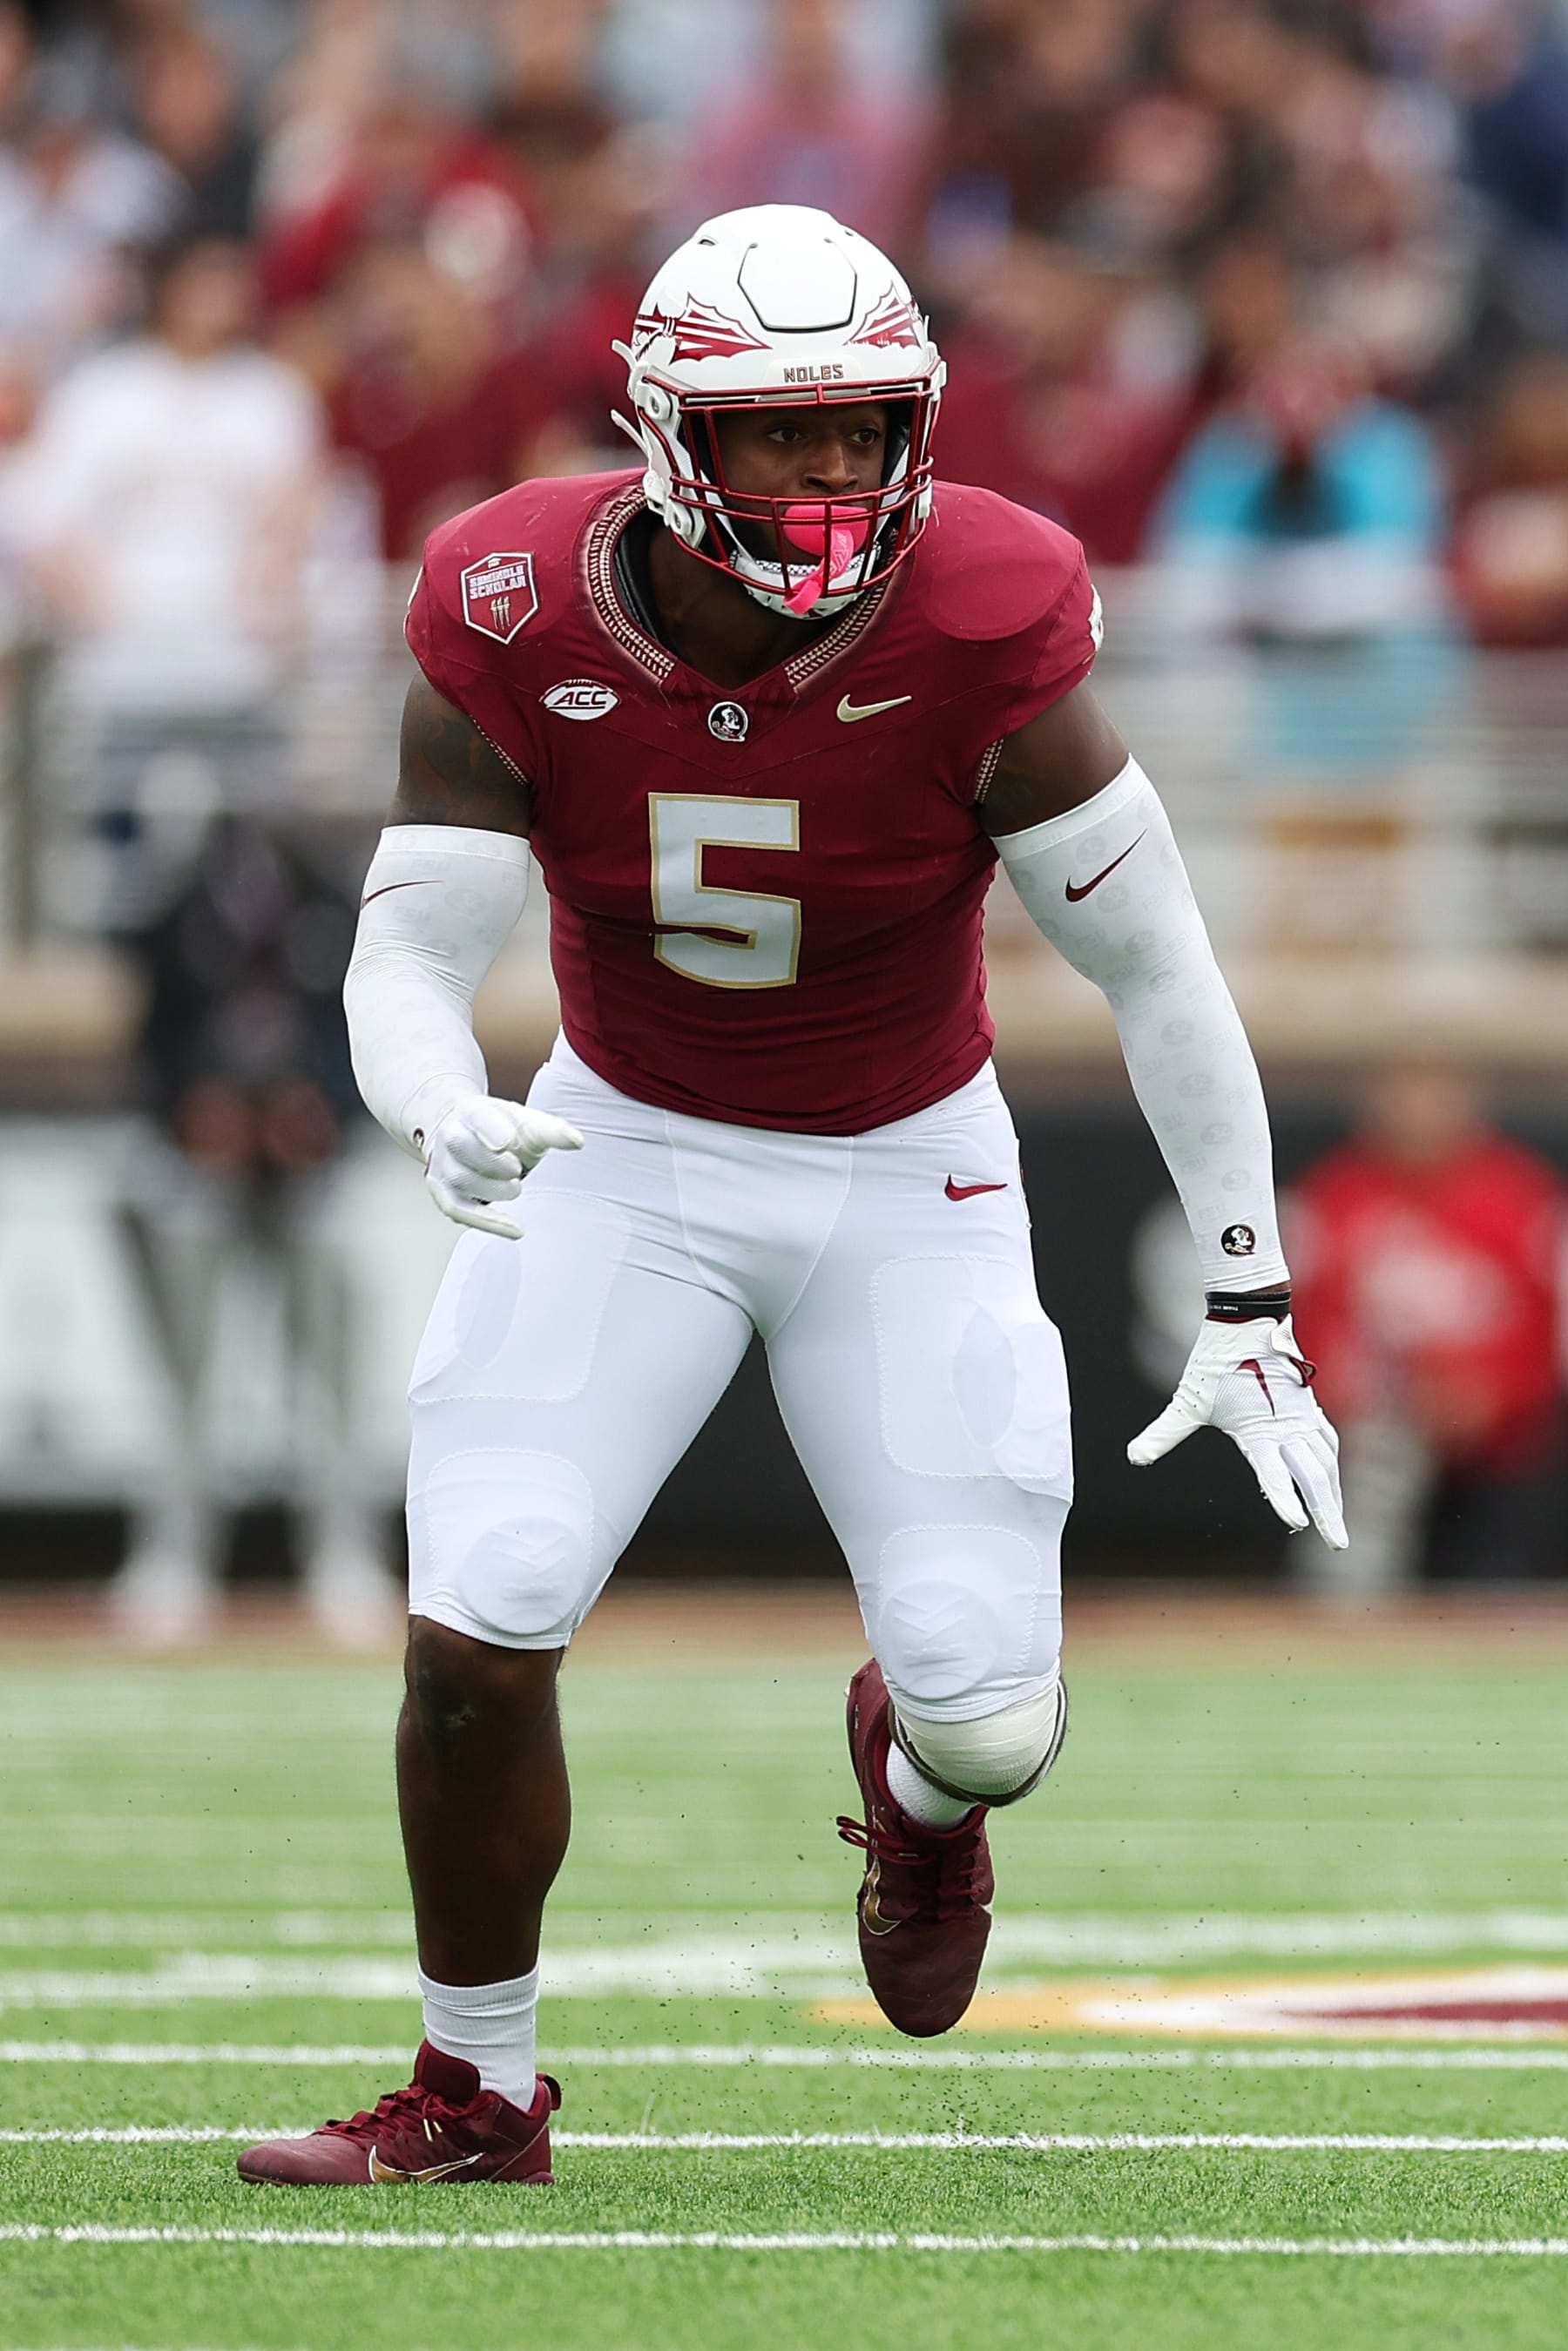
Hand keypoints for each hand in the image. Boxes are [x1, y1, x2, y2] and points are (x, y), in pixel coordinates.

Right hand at [422, 1093, 582, 1239]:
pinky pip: (460, 1211)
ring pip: (460, 1179)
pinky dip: (487, 1222)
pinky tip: (515, 1229)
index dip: (491, 1129)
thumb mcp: (526, 1123)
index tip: (507, 1142)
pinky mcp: (445, 1193)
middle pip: (461, 1145)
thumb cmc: (502, 1130)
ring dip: (491, 1189)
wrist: (468, 1136)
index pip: (478, 1116)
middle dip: (492, 1161)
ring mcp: (443, 1164)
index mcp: (472, 1110)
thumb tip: (577, 1141)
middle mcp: (451, 1134)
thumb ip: (551, 1131)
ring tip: (515, 1188)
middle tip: (517, 1169)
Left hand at [1128, 1313, 1347, 1548]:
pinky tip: (1331, 1478)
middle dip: (1326, 1513)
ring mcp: (1302, 1415)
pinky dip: (1331, 1466)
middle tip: (1337, 1545)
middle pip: (1314, 1476)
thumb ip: (1164, 1432)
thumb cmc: (1215, 1359)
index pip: (1273, 1473)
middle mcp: (1287, 1425)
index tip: (1297, 1526)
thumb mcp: (1188, 1400)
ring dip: (1333, 1494)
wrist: (1248, 1317)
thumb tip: (1133, 1456)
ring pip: (1326, 1462)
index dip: (1284, 1500)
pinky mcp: (1307, 1406)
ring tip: (1335, 1522)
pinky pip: (1326, 1442)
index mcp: (1259, 1429)